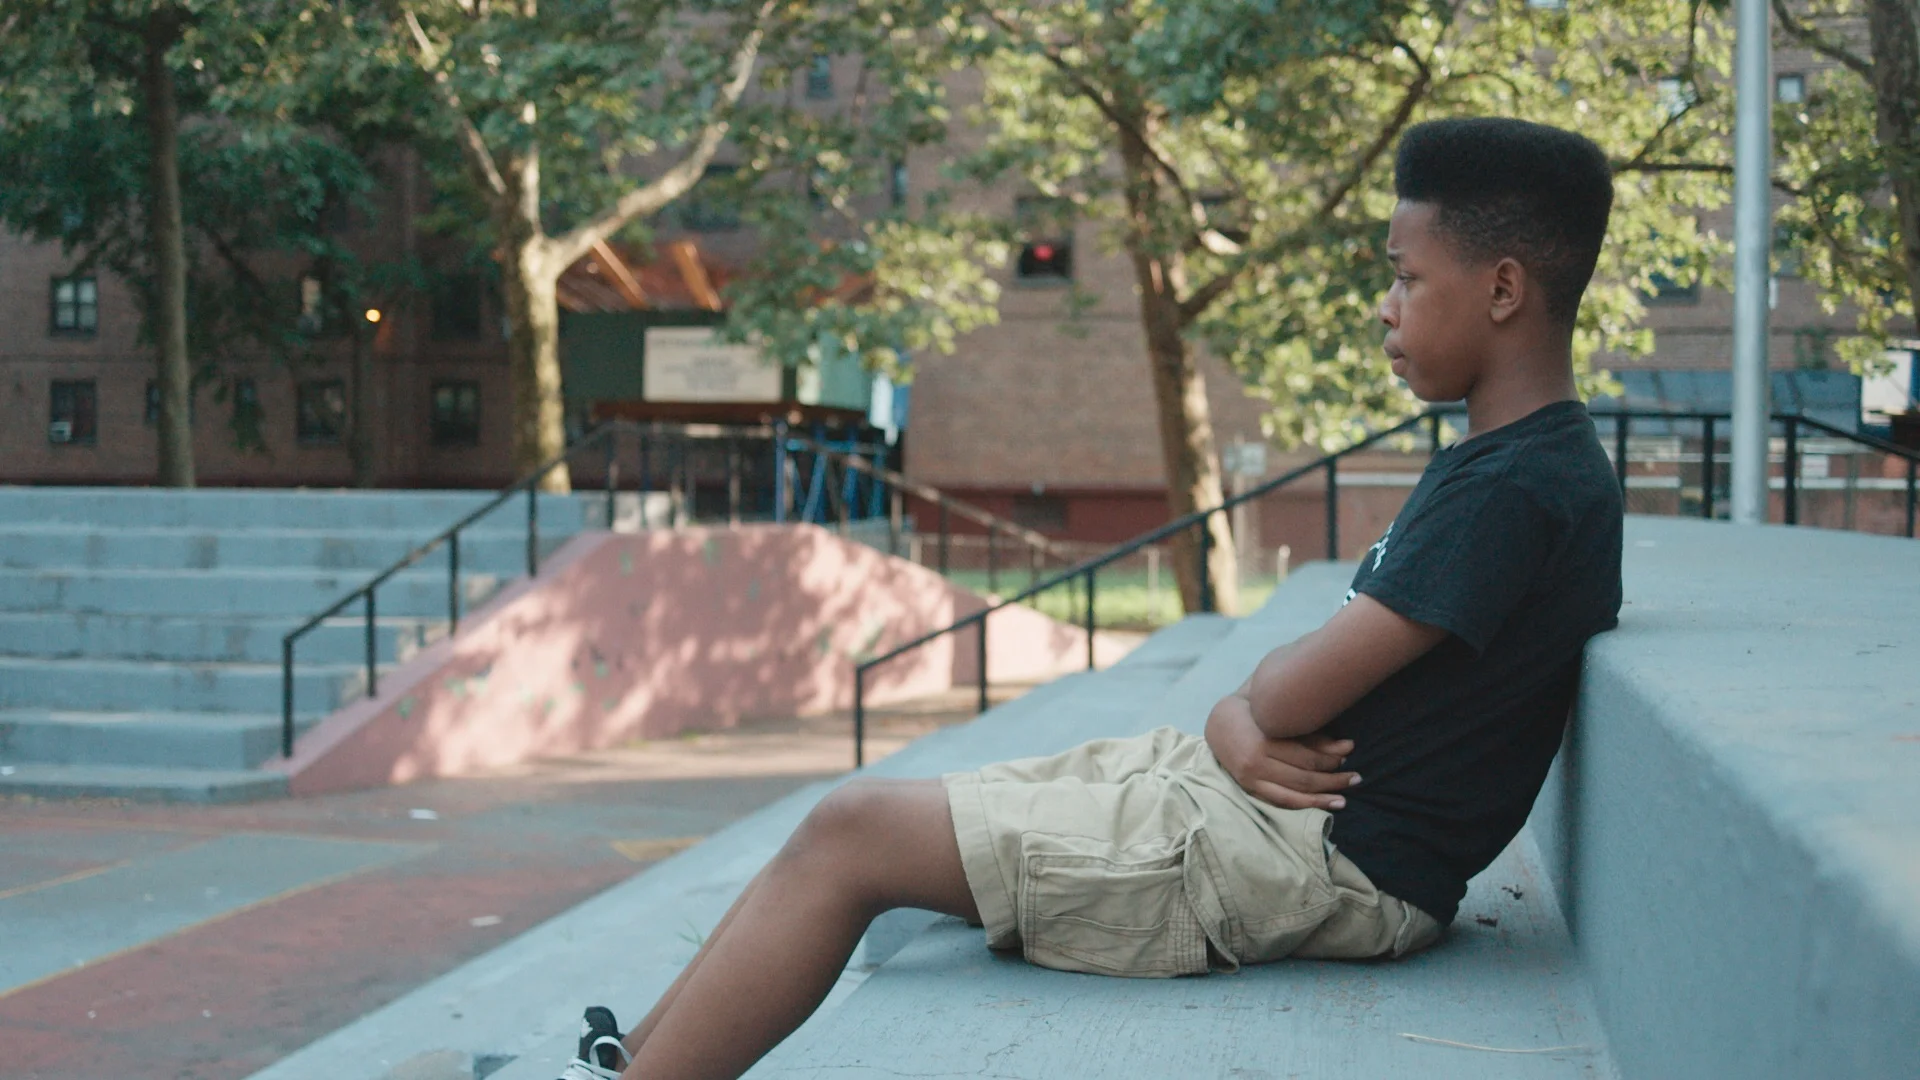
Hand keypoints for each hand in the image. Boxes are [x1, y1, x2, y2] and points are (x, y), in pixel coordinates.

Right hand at [1204, 693, 1358, 810]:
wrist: (1220, 724)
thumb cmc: (1257, 715)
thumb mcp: (1283, 719)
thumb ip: (1313, 735)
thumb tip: (1348, 748)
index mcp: (1263, 741)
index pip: (1306, 757)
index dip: (1331, 758)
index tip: (1350, 753)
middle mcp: (1255, 763)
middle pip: (1303, 777)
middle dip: (1333, 779)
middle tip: (1357, 778)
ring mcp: (1251, 779)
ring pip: (1293, 794)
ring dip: (1322, 797)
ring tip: (1344, 799)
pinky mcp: (1250, 789)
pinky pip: (1281, 801)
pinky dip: (1303, 804)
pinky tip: (1322, 804)